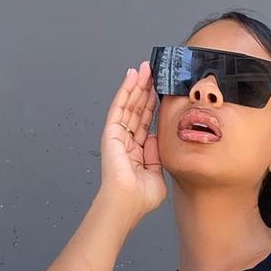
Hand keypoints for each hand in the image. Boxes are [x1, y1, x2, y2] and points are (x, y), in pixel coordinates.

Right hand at [99, 60, 166, 219]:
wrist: (127, 202)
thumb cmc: (140, 197)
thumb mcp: (157, 173)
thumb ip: (157, 154)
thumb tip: (155, 136)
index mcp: (137, 152)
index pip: (145, 123)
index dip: (152, 106)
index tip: (159, 91)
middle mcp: (126, 142)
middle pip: (137, 110)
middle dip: (145, 90)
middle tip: (153, 72)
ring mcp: (118, 136)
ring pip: (129, 104)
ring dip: (137, 85)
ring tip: (145, 68)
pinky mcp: (111, 133)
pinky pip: (119, 107)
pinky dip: (125, 90)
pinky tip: (132, 76)